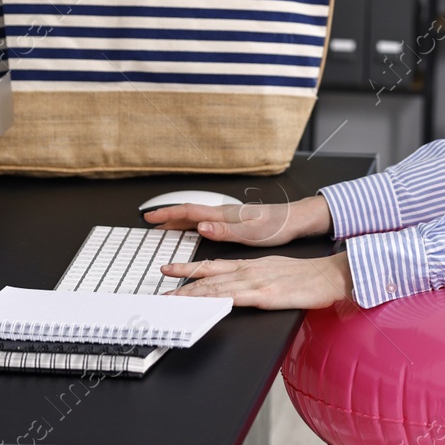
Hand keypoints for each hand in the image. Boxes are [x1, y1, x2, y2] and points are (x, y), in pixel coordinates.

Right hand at [144, 195, 331, 246]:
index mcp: (224, 215)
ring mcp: (229, 216)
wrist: (295, 220)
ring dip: (178, 221)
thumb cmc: (277, 226)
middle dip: (167, 217)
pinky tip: (193, 231)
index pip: (189, 211)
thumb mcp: (251, 233)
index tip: (149, 216)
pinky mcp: (235, 222)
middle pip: (189, 213)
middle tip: (150, 222)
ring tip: (164, 227)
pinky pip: (207, 222)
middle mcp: (224, 213)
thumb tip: (201, 226)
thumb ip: (224, 230)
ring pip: (197, 217)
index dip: (167, 214)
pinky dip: (193, 225)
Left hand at [164, 250, 353, 309]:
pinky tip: (203, 304)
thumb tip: (241, 286)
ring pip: (215, 287)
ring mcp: (254, 282)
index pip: (212, 266)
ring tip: (172, 300)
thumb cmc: (306, 276)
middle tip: (161, 290)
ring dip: (191, 294)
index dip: (188, 268)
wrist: (328, 275)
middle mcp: (248, 271)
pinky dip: (215, 300)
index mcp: (249, 265)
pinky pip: (234, 298)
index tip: (170, 270)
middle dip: (182, 284)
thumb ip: (255, 277)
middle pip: (208, 278)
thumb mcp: (275, 271)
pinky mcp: (264, 295)